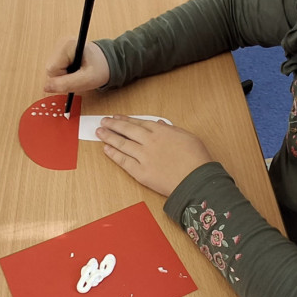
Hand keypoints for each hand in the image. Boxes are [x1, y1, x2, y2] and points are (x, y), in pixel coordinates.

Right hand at [44, 37, 109, 93]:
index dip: (62, 78)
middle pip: (50, 68)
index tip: (76, 76)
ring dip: (64, 75)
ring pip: (52, 69)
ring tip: (78, 72)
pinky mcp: (61, 51)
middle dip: (63, 77)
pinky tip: (75, 69)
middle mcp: (62, 43)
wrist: (109, 62)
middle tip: (78, 75)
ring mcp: (60, 46)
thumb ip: (66, 84)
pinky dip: (65, 71)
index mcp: (68, 45)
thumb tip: (46, 87)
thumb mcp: (86, 80)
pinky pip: (56, 67)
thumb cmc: (101, 68)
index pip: (51, 69)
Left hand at [97, 116, 212, 195]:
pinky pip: (123, 161)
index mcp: (161, 131)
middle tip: (104, 121)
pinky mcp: (140, 172)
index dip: (126, 119)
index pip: (138, 123)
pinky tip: (106, 149)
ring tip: (100, 132)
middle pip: (127, 130)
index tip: (117, 117)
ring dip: (109, 137)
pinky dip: (114, 154)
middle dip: (113, 124)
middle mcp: (150, 141)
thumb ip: (172, 129)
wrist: (196, 180)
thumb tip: (160, 124)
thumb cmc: (196, 158)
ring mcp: (144, 157)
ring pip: (122, 144)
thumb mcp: (187, 136)